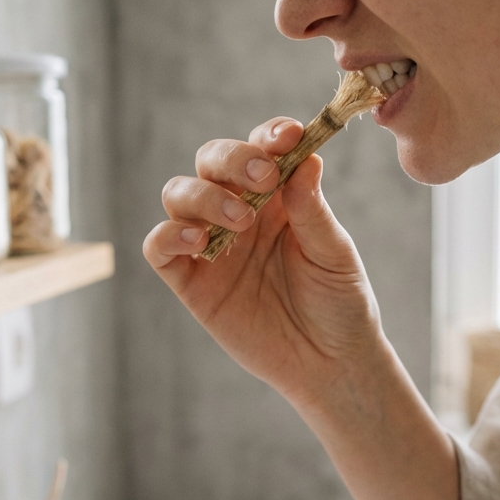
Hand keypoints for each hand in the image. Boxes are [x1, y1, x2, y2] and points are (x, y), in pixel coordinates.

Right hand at [144, 117, 384, 406]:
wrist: (329, 364)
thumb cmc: (339, 303)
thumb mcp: (334, 254)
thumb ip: (313, 210)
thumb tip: (305, 158)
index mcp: (279, 196)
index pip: (262, 149)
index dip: (268, 136)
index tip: (288, 137)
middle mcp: (240, 211)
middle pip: (211, 161)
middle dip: (232, 159)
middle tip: (262, 180)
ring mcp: (212, 245)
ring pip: (179, 194)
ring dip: (203, 195)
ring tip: (239, 221)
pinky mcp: (191, 281)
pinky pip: (159, 246)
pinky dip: (168, 235)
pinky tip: (198, 242)